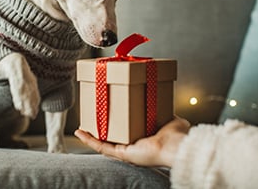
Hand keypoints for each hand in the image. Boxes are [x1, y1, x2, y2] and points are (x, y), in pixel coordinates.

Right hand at [74, 117, 189, 167]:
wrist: (176, 146)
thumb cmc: (177, 136)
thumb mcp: (170, 118)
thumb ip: (165, 112)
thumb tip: (165, 104)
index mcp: (143, 138)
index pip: (126, 130)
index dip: (116, 123)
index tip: (108, 113)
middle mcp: (133, 146)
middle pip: (112, 136)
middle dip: (101, 128)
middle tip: (92, 117)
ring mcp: (126, 151)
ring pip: (103, 142)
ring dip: (91, 135)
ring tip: (81, 125)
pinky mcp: (122, 154)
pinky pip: (101, 147)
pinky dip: (89, 140)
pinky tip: (80, 133)